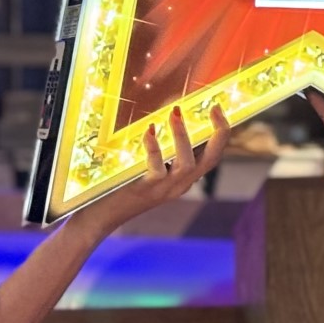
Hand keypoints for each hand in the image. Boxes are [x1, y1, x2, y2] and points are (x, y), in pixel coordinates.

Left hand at [74, 103, 230, 233]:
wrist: (102, 215)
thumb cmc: (124, 186)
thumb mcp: (151, 169)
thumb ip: (163, 152)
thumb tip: (169, 117)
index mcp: (184, 179)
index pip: (213, 157)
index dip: (220, 133)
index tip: (217, 107)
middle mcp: (180, 185)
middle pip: (211, 161)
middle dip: (218, 133)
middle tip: (214, 107)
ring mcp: (164, 189)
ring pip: (187, 164)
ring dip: (182, 137)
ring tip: (175, 114)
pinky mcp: (145, 189)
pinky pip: (156, 168)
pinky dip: (154, 147)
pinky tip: (149, 131)